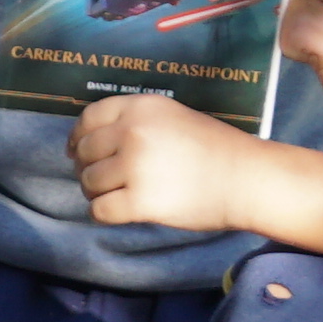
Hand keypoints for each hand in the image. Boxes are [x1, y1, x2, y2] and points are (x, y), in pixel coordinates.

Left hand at [68, 90, 278, 232]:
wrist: (246, 179)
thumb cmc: (216, 149)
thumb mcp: (173, 117)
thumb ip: (136, 123)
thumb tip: (95, 143)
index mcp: (140, 107)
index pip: (89, 118)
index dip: (78, 137)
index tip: (76, 152)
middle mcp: (132, 132)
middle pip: (85, 152)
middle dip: (88, 168)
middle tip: (105, 181)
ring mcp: (134, 166)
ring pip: (89, 182)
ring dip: (97, 192)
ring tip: (119, 195)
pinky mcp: (139, 201)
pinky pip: (100, 210)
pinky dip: (104, 214)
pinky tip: (120, 212)